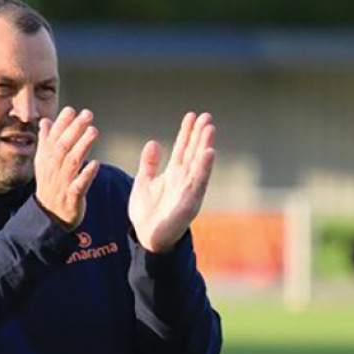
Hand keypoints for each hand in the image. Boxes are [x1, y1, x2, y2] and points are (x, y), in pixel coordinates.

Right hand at [34, 107, 100, 229]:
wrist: (49, 217)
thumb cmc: (50, 186)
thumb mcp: (43, 163)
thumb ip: (46, 141)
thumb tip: (45, 121)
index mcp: (46, 160)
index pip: (53, 138)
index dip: (61, 123)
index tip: (71, 109)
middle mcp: (53, 170)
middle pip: (63, 146)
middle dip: (74, 129)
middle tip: (87, 114)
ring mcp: (62, 184)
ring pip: (71, 162)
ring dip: (82, 145)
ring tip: (93, 131)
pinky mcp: (72, 198)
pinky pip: (79, 185)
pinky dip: (87, 174)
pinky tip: (96, 164)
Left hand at [129, 112, 215, 252]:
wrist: (147, 238)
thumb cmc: (146, 213)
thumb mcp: (143, 182)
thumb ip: (149, 164)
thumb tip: (154, 143)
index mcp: (174, 173)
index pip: (182, 148)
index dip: (187, 132)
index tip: (191, 115)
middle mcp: (184, 179)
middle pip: (194, 152)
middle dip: (200, 134)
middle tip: (206, 116)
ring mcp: (189, 190)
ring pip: (199, 163)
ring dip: (205, 146)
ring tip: (210, 128)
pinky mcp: (190, 201)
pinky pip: (199, 182)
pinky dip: (205, 167)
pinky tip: (209, 152)